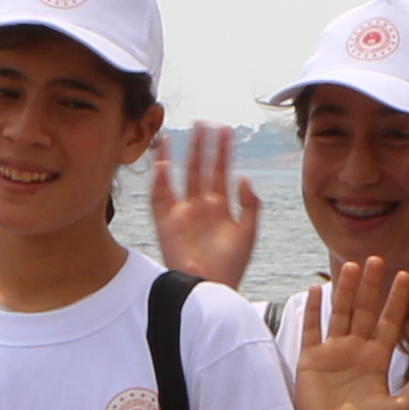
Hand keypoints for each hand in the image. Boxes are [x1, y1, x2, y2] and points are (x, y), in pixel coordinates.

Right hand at [146, 123, 260, 288]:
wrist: (209, 287)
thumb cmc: (231, 266)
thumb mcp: (248, 233)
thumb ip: (250, 204)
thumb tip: (244, 177)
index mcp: (220, 207)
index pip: (221, 171)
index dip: (223, 151)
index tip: (225, 130)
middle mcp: (200, 206)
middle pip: (199, 169)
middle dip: (201, 146)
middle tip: (202, 122)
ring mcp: (182, 213)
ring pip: (178, 178)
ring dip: (175, 157)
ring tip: (172, 135)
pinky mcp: (166, 224)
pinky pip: (159, 198)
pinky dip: (158, 182)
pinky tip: (161, 164)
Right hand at [292, 255, 408, 409]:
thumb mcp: (400, 409)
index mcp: (377, 359)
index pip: (389, 322)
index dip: (396, 299)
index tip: (405, 275)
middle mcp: (355, 351)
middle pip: (365, 311)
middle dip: (372, 286)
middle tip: (377, 258)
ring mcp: (333, 353)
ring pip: (341, 313)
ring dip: (346, 290)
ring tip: (351, 265)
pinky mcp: (311, 359)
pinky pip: (312, 329)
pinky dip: (314, 310)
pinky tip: (316, 290)